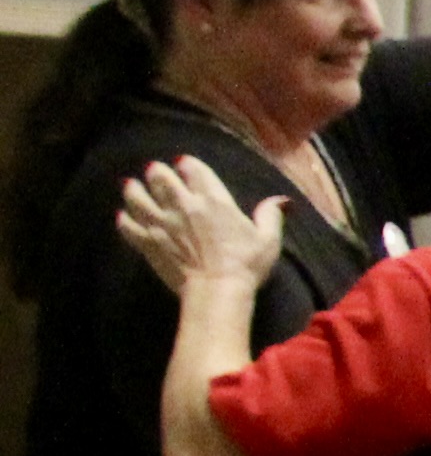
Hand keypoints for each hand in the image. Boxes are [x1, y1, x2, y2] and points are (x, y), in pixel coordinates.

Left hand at [116, 156, 283, 297]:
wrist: (217, 290)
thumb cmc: (246, 264)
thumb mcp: (268, 239)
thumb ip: (270, 215)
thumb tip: (281, 200)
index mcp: (212, 199)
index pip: (193, 168)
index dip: (187, 164)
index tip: (185, 165)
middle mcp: (182, 204)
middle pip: (160, 177)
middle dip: (157, 172)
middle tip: (156, 172)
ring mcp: (160, 223)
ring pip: (137, 197)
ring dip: (134, 189)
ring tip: (132, 186)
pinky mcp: (147, 242)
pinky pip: (127, 226)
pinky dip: (124, 219)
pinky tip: (124, 216)